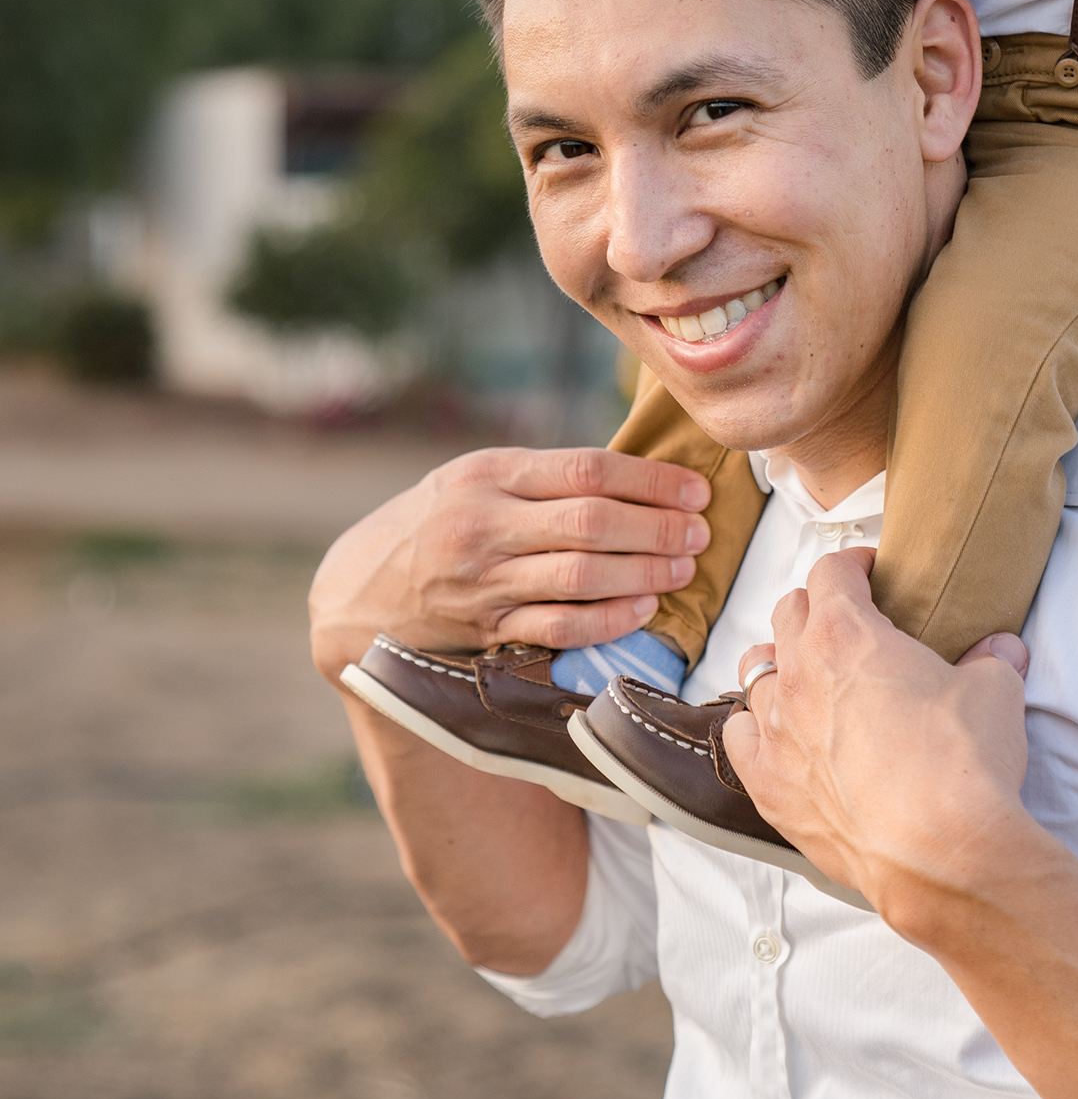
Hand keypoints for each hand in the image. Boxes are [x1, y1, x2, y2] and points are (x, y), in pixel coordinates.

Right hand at [308, 445, 710, 681]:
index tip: (694, 491)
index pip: (587, 470)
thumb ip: (542, 477)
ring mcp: (483, 580)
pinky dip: (608, 618)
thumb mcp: (474, 480)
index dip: (651, 480)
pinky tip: (642, 607)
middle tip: (699, 533)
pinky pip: (559, 626)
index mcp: (488, 474)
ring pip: (581, 575)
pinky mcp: (485, 628)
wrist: (358, 594)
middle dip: (657, 528)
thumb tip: (639, 477)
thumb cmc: (436, 524)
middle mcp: (483, 524)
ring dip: (644, 572)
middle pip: (591, 522)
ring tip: (682, 567)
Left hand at [722, 552, 1037, 928]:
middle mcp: (799, 675)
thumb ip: (991, 660)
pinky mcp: (769, 786)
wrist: (940, 853)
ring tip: (809, 675)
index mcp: (846, 635)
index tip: (869, 572)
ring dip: (781, 663)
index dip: (852, 564)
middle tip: (847, 619)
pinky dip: (756, 726)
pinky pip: (740, 737)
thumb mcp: (995, 692)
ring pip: (756, 671)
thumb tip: (1001, 649)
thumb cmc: (965, 765)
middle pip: (789, 614)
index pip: (831, 572)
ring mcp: (777, 732)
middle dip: (817, 606)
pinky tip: (777, 732)